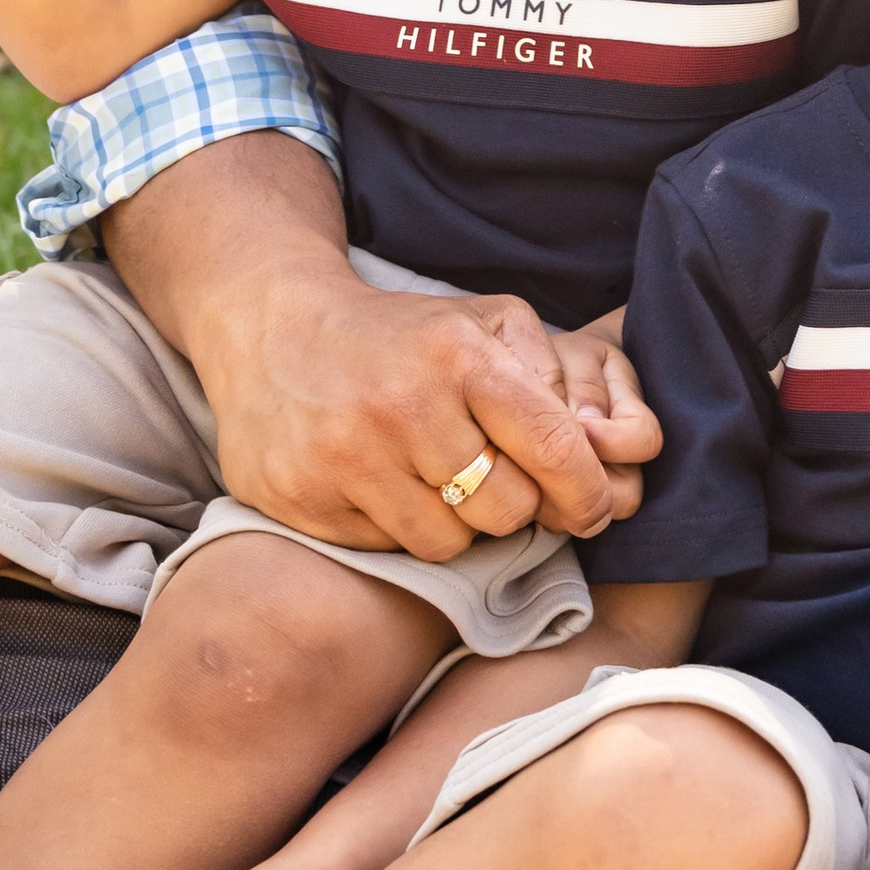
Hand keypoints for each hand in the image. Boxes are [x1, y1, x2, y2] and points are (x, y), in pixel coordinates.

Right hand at [103, 139, 663, 555]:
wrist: (269, 329)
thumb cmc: (401, 335)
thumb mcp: (482, 321)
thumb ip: (548, 370)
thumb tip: (599, 444)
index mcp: (460, 358)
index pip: (555, 450)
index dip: (587, 494)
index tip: (594, 510)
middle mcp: (404, 408)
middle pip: (509, 510)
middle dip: (517, 507)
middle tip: (498, 485)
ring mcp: (349, 459)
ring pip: (451, 543)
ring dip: (457, 524)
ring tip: (437, 483)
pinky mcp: (306, 499)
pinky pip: (390, 549)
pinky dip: (400, 529)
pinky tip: (384, 487)